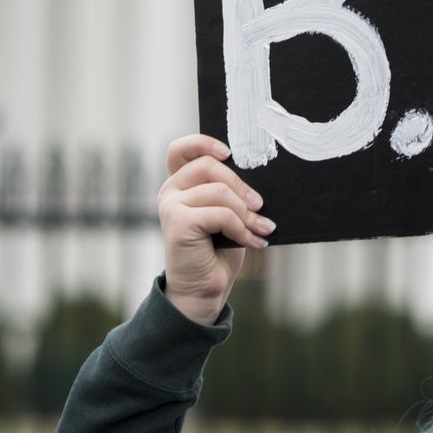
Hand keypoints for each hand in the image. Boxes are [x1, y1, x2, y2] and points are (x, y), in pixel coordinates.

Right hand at [157, 134, 273, 324]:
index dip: (204, 143)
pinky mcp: (177, 223)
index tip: (229, 153)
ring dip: (248, 214)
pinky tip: (251, 242)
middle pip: (210, 165)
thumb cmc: (219, 249)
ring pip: (220, 192)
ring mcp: (170, 206)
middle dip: (242, 186)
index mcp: (181, 184)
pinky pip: (221, 213)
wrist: (205, 289)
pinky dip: (241, 228)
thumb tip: (260, 176)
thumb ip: (230, 191)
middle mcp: (170, 191)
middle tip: (261, 206)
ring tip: (262, 230)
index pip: (181, 149)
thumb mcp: (228, 212)